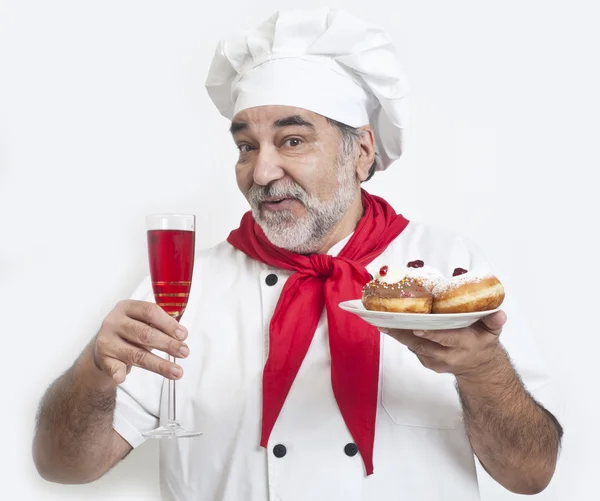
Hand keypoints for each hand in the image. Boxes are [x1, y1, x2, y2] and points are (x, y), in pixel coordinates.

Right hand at [92, 300, 189, 383]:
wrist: (104, 346)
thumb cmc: (131, 332)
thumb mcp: (143, 322)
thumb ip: (161, 326)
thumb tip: (181, 335)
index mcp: (127, 307)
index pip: (149, 312)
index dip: (168, 324)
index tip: (183, 335)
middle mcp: (114, 322)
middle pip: (144, 333)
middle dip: (167, 344)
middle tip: (184, 352)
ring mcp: (107, 341)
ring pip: (135, 354)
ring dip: (158, 364)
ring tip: (176, 372)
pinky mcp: (103, 359)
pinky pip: (112, 367)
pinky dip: (117, 372)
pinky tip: (122, 378)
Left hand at [381, 311, 507, 378]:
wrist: (479, 366)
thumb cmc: (482, 340)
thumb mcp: (493, 330)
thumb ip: (494, 321)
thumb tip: (499, 313)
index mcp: (465, 344)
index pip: (447, 339)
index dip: (431, 333)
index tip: (417, 326)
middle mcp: (449, 355)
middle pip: (423, 344)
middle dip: (404, 333)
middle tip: (387, 321)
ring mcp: (437, 361)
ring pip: (414, 347)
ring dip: (397, 334)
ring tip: (382, 321)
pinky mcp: (428, 363)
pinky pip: (413, 348)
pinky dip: (402, 337)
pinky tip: (391, 325)